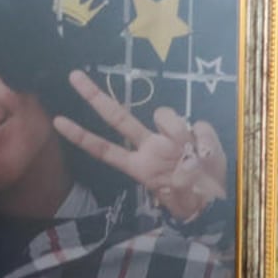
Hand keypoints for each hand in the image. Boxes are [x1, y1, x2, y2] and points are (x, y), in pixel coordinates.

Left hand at [54, 70, 227, 222]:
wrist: (219, 200)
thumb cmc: (194, 201)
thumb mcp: (181, 199)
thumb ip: (179, 181)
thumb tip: (186, 150)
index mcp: (141, 166)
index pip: (105, 150)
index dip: (82, 137)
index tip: (57, 122)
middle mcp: (151, 147)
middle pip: (118, 117)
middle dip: (95, 96)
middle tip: (73, 76)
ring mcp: (171, 137)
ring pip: (163, 114)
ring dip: (177, 130)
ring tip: (195, 155)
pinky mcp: (195, 132)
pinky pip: (198, 125)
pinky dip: (205, 139)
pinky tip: (208, 153)